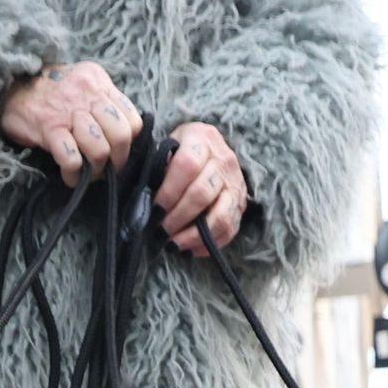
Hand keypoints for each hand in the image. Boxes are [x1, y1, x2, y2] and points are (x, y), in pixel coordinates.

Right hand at [0, 62, 141, 184]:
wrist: (7, 86)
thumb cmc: (46, 90)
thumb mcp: (79, 83)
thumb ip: (100, 101)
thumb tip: (120, 133)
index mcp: (98, 82)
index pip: (133, 118)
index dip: (129, 142)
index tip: (117, 152)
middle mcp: (87, 93)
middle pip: (121, 135)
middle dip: (118, 160)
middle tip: (106, 169)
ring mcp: (68, 111)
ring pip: (100, 149)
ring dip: (96, 170)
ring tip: (87, 173)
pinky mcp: (48, 127)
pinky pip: (72, 158)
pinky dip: (74, 174)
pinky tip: (69, 174)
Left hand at [156, 122, 247, 251]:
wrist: (211, 148)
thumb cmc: (181, 149)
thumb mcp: (168, 144)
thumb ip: (159, 163)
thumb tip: (145, 196)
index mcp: (202, 139)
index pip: (187, 165)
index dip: (169, 190)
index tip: (155, 208)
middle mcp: (224, 160)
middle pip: (202, 193)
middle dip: (178, 217)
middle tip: (160, 230)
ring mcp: (236, 183)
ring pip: (220, 216)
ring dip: (194, 235)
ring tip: (174, 244)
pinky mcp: (242, 203)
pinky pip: (229, 229)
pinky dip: (210, 243)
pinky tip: (191, 249)